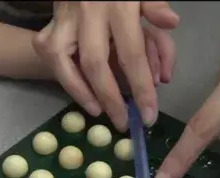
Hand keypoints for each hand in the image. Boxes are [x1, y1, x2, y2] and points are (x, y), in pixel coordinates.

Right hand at [32, 1, 178, 131]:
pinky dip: (66, 80)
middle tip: (123, 123)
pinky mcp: (48, 25)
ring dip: (81, 93)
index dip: (141, 89)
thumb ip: (155, 8)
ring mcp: (64, 19)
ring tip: (100, 113)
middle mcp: (88, 13)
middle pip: (96, 65)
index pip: (132, 54)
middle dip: (110, 99)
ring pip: (64, 62)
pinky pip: (51, 57)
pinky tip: (83, 96)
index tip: (148, 116)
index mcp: (118, 6)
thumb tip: (171, 22)